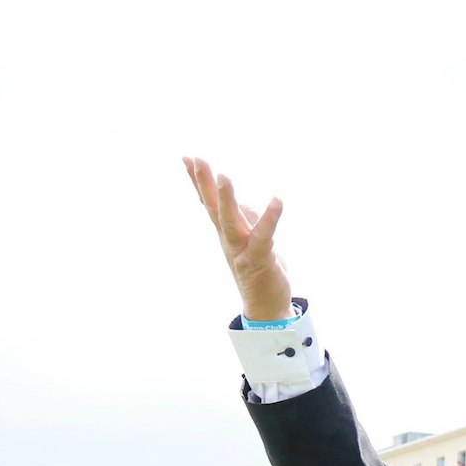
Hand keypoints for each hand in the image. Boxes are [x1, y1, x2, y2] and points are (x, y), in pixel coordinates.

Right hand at [182, 157, 292, 322]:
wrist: (266, 307)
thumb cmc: (260, 272)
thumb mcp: (253, 241)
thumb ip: (248, 222)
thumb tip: (246, 206)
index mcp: (227, 232)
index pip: (208, 203)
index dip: (198, 181)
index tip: (187, 158)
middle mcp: (229, 239)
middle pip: (212, 208)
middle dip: (204, 184)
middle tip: (196, 159)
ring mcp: (241, 250)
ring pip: (230, 221)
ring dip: (226, 199)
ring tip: (224, 175)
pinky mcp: (259, 259)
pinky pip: (264, 236)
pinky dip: (270, 218)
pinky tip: (278, 200)